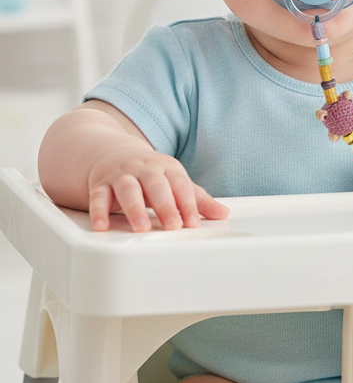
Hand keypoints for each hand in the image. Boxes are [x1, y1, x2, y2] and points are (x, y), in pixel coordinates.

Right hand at [86, 147, 229, 232]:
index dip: (188, 204)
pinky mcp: (101, 184)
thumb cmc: (151, 173)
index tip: (193, 223)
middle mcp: (145, 169)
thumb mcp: (176, 181)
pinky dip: (99, 211)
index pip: (180, 185)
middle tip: (173, 226)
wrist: (114, 153)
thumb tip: (223, 213)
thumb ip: (197, 199)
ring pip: (128, 190)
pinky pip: (99, 196)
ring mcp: (122, 175)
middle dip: (165, 206)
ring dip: (134, 209)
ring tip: (141, 228)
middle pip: (156, 186)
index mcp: (167, 167)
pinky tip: (102, 226)